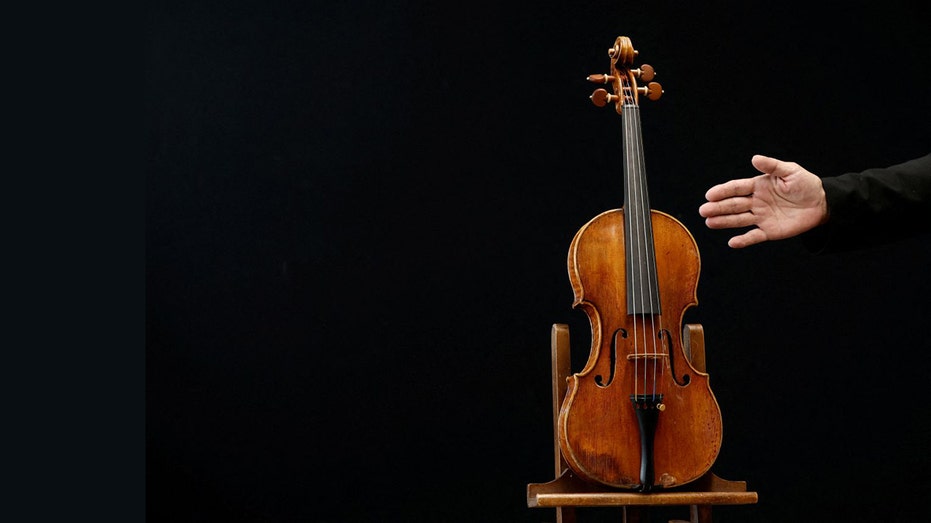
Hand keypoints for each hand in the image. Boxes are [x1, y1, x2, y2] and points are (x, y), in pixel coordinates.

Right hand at [698, 155, 827, 247]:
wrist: (822, 204)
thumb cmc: (806, 184)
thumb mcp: (791, 171)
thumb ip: (772, 166)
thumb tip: (755, 158)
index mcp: (758, 186)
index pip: (737, 188)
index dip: (723, 191)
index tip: (710, 195)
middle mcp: (756, 202)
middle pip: (733, 205)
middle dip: (718, 207)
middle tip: (703, 210)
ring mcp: (761, 217)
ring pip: (738, 220)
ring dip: (724, 222)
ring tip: (709, 222)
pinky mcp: (769, 231)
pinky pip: (753, 236)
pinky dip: (743, 240)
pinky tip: (732, 242)